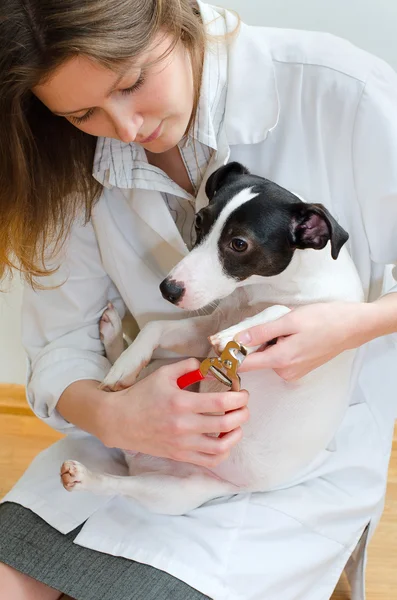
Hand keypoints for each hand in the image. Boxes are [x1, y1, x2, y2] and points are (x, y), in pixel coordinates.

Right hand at [102, 358, 248, 467]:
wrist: (119, 421)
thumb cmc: (141, 395)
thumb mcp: (163, 374)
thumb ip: (188, 366)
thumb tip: (209, 364)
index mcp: (181, 403)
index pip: (220, 403)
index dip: (239, 398)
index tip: (242, 393)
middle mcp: (183, 426)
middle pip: (226, 424)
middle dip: (242, 414)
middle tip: (244, 406)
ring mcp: (182, 444)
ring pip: (221, 447)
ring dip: (236, 435)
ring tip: (237, 424)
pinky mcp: (179, 455)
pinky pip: (209, 460)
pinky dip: (223, 452)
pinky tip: (224, 440)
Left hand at [236, 302, 375, 380]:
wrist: (351, 327)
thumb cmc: (324, 320)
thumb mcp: (289, 320)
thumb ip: (262, 332)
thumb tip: (238, 340)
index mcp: (281, 360)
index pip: (244, 364)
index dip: (229, 355)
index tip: (218, 345)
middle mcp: (285, 372)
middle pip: (255, 359)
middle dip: (253, 343)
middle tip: (263, 324)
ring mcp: (293, 372)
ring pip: (267, 357)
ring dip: (267, 343)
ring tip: (285, 328)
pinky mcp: (299, 369)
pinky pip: (278, 358)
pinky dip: (278, 346)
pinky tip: (291, 335)